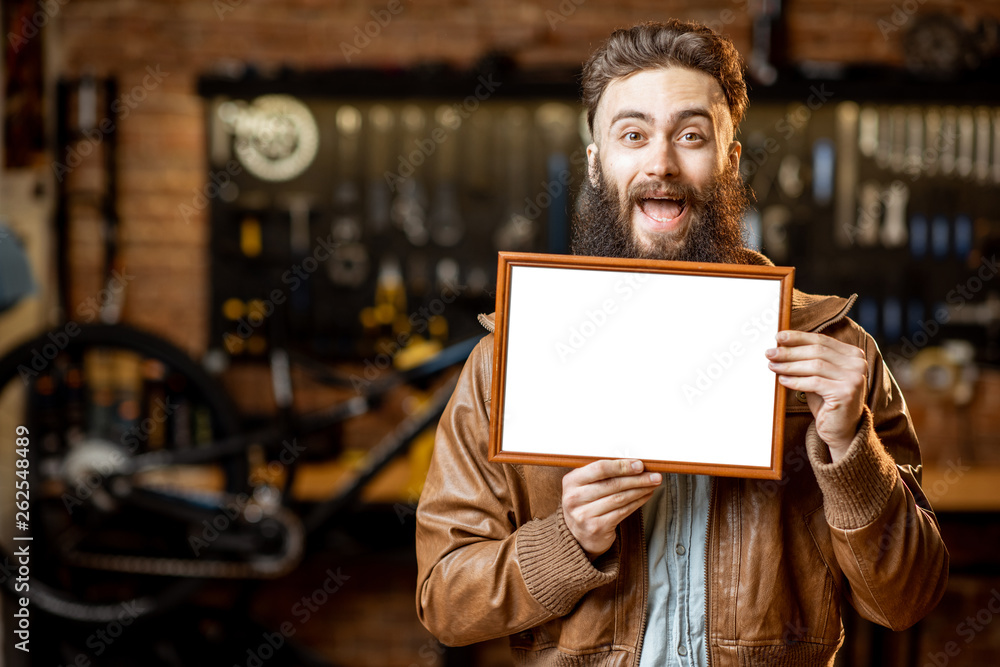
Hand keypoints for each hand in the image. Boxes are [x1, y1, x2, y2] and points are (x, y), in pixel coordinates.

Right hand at [562, 459, 660, 558]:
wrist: (578, 535)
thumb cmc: (586, 503)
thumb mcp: (584, 486)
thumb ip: (601, 474)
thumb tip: (633, 463)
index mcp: (571, 481)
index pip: (599, 468)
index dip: (621, 466)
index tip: (639, 465)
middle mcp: (574, 498)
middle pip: (612, 484)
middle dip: (637, 478)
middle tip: (654, 475)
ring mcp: (584, 514)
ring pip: (619, 498)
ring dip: (640, 490)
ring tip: (653, 484)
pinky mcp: (596, 527)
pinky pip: (622, 511)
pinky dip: (637, 502)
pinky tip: (646, 496)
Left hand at [765, 330, 866, 461]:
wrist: (841, 429)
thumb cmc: (826, 401)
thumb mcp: (817, 376)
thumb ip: (806, 360)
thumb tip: (780, 346)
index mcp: (853, 354)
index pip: (821, 340)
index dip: (798, 337)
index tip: (778, 336)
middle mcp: (857, 364)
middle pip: (817, 351)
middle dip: (790, 351)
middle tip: (770, 352)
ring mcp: (854, 378)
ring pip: (815, 365)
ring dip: (789, 365)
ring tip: (772, 366)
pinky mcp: (846, 393)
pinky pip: (814, 382)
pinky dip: (796, 381)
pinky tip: (782, 380)